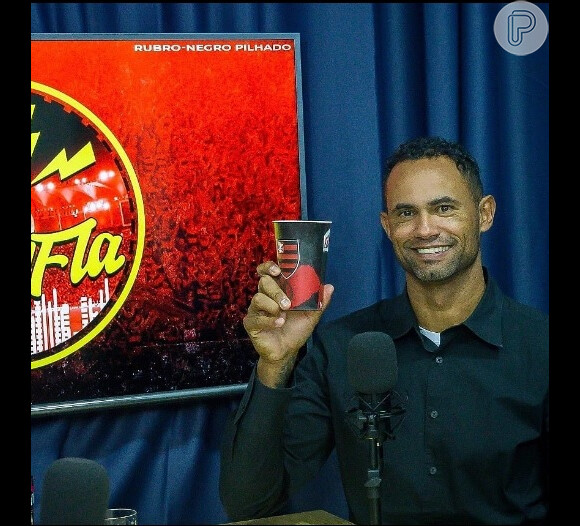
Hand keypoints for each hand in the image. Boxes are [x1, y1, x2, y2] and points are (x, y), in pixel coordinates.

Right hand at [243, 261, 333, 386]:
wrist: (287, 351)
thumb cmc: (296, 330)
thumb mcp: (311, 316)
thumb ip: (319, 302)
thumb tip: (330, 287)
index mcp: (276, 290)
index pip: (266, 272)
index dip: (268, 267)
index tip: (277, 270)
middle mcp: (264, 297)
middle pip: (264, 282)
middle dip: (277, 291)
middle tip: (288, 304)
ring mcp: (256, 310)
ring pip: (257, 298)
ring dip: (272, 305)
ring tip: (283, 315)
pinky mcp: (251, 323)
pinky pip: (255, 317)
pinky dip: (269, 320)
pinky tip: (278, 323)